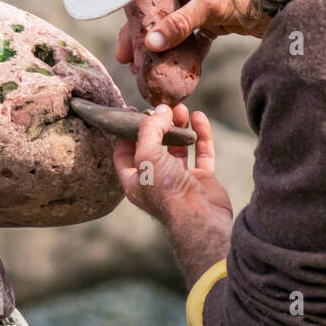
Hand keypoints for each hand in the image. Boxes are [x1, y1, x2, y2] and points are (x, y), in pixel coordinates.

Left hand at [112, 104, 231, 227]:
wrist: (201, 219)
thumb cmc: (167, 192)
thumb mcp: (147, 156)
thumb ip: (150, 130)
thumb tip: (160, 110)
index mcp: (136, 181)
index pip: (124, 152)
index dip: (125, 132)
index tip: (132, 111)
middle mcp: (156, 180)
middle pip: (154, 147)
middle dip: (158, 125)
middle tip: (162, 106)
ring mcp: (180, 180)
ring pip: (178, 147)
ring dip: (179, 127)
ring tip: (181, 107)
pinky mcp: (202, 179)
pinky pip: (201, 152)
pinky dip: (201, 135)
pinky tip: (199, 117)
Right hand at [115, 0, 268, 67]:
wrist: (281, 7)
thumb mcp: (207, 7)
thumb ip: (179, 24)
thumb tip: (151, 43)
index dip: (133, 16)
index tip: (125, 41)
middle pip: (155, 13)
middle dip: (141, 38)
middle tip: (128, 60)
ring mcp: (197, 4)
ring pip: (169, 28)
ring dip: (157, 48)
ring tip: (142, 69)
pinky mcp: (209, 22)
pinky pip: (188, 39)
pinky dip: (179, 54)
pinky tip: (169, 71)